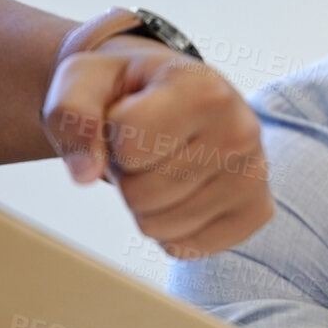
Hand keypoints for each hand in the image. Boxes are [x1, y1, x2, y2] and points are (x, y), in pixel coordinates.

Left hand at [41, 36, 273, 257]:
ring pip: (159, 226)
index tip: (127, 118)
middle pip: (142, 194)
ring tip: (162, 166)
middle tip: (144, 148)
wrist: (177, 96)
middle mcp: (242, 130)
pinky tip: (182, 192)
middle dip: (127, 176)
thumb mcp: (85, 79)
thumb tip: (84, 174)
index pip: (129, 147)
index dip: (111, 138)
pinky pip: (186, 248)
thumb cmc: (129, 90)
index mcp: (205, 88)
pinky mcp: (256, 212)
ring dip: (145, 204)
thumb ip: (70, 113)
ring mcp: (255, 175)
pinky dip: (170, 229)